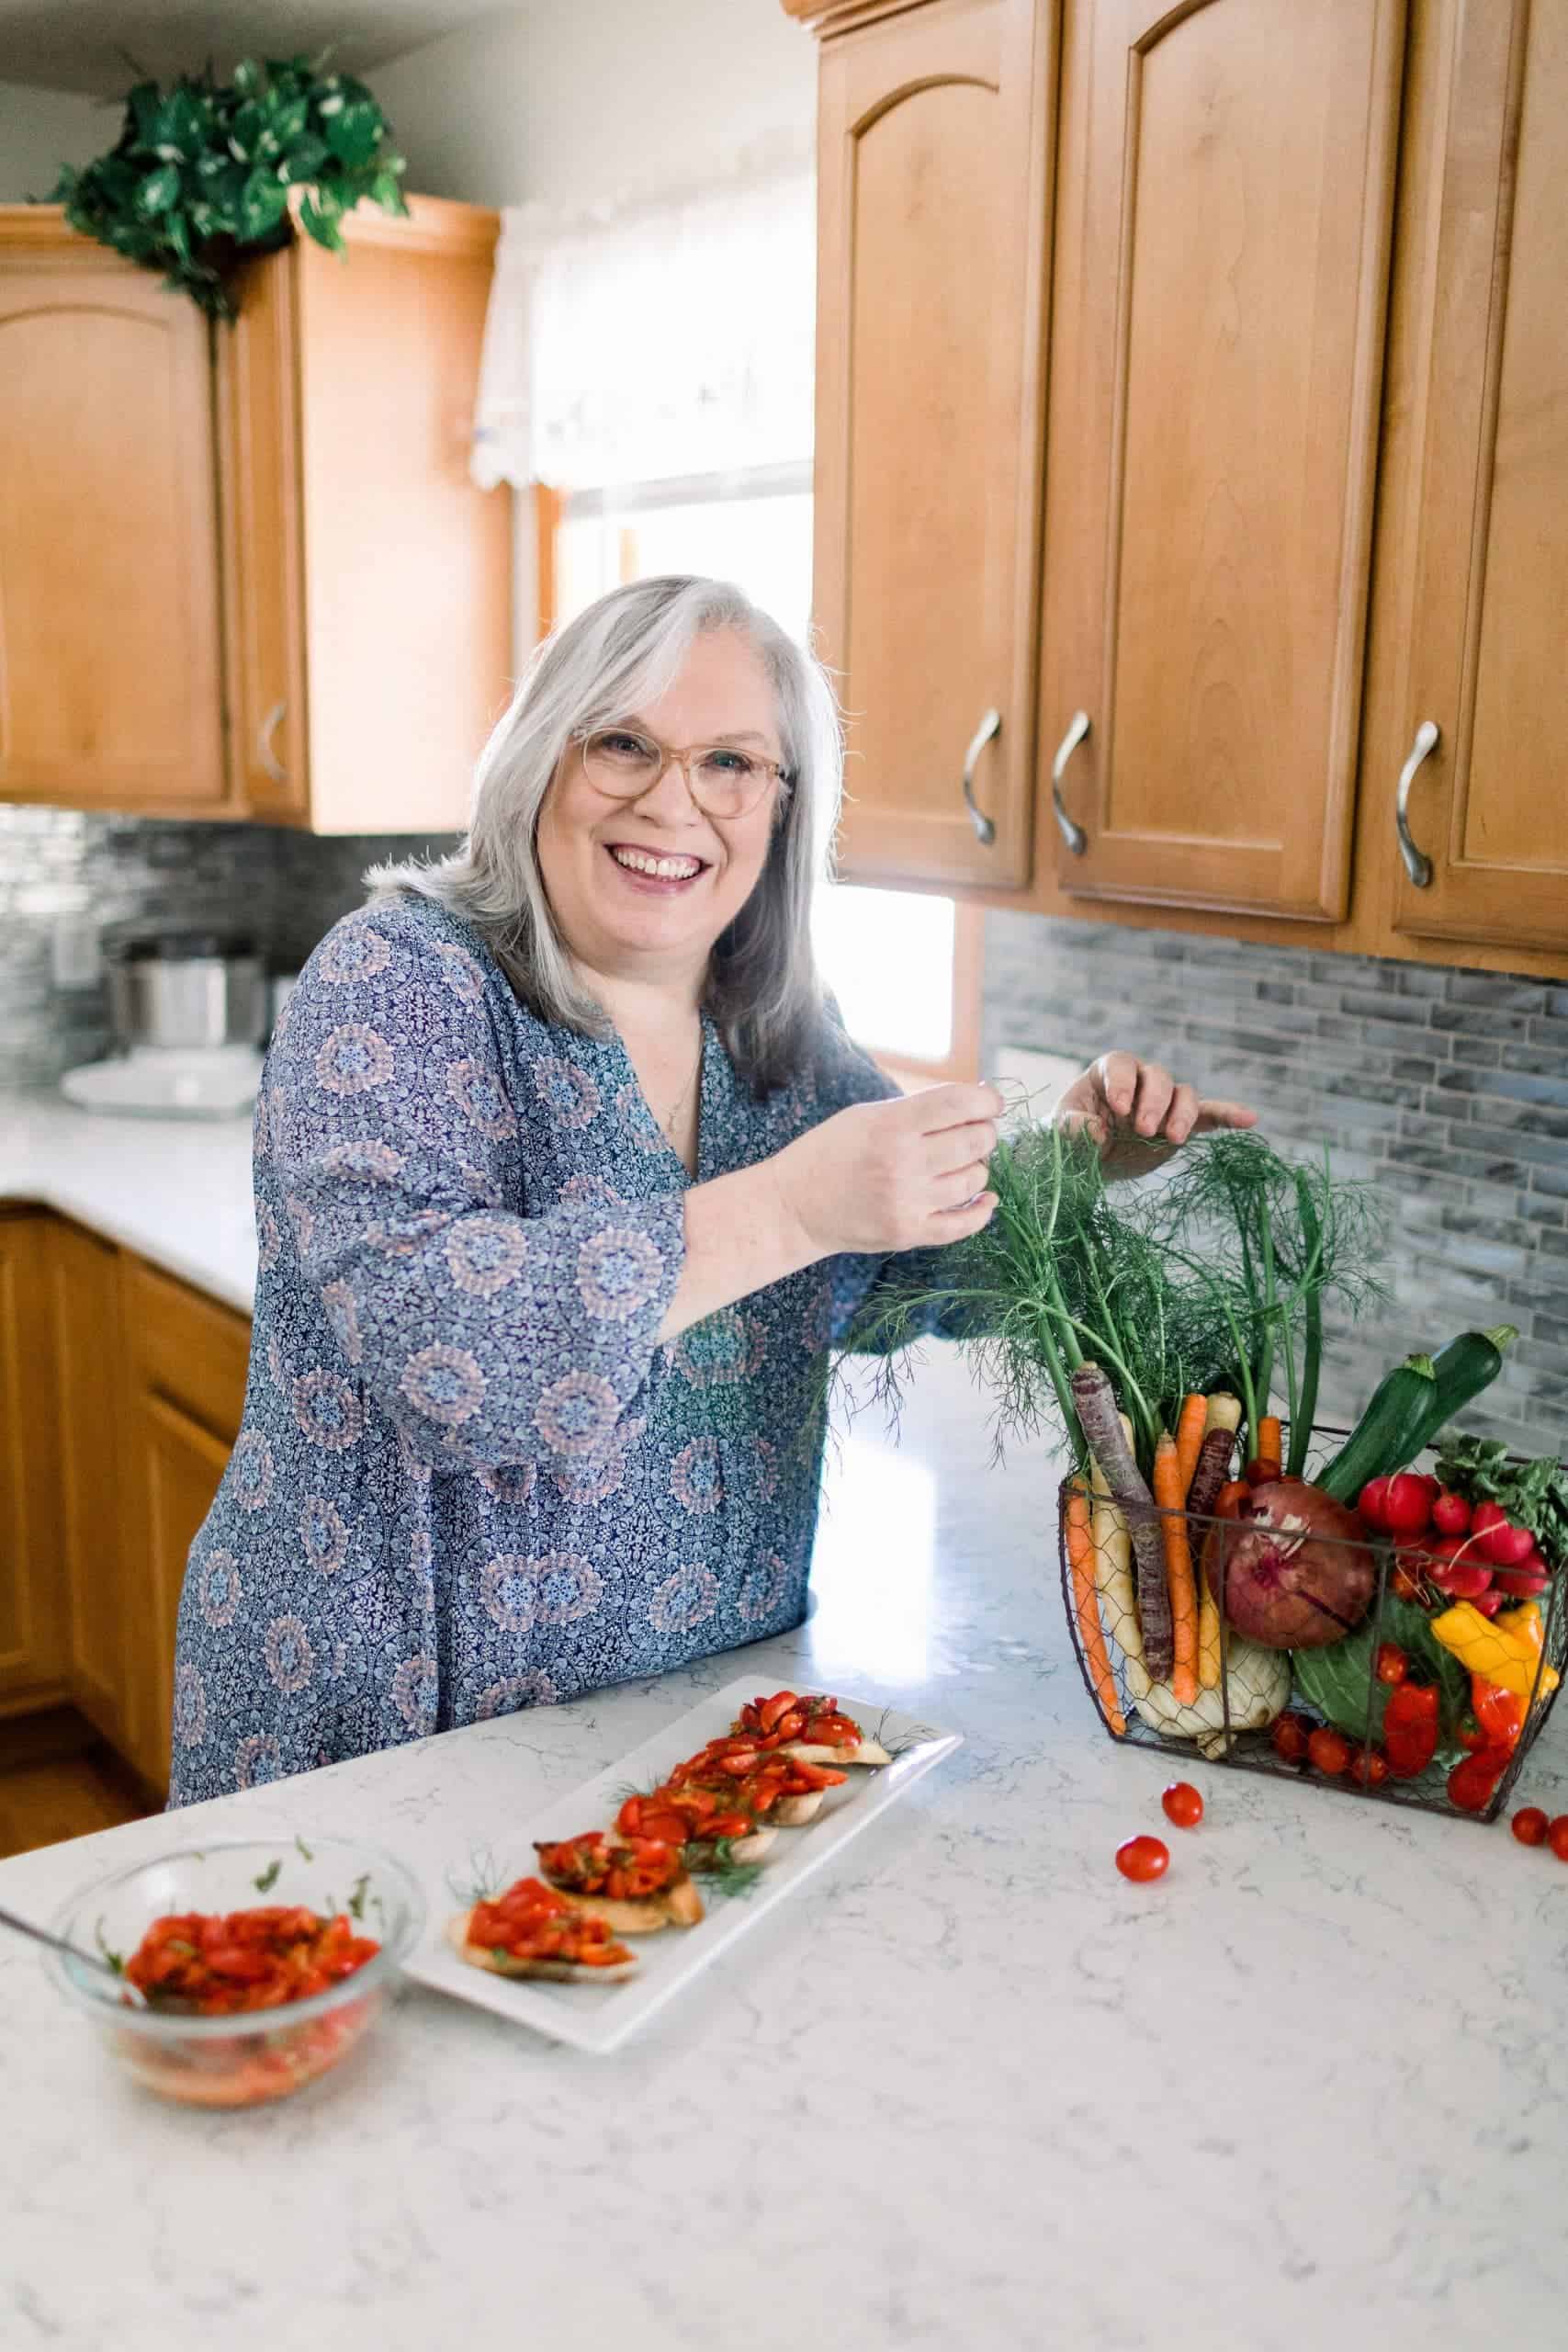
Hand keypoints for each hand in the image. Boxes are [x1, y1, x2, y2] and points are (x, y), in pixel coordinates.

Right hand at [777, 1082, 1002, 1257]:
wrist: (794, 1205)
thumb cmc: (832, 1151)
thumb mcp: (868, 1115)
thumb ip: (920, 1108)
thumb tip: (977, 1100)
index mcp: (892, 1125)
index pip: (960, 1103)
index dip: (988, 1099)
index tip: (992, 1102)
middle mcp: (903, 1163)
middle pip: (976, 1141)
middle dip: (985, 1132)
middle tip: (976, 1132)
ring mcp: (907, 1202)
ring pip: (975, 1180)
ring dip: (978, 1168)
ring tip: (962, 1163)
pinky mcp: (909, 1233)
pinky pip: (964, 1224)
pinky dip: (982, 1210)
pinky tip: (984, 1198)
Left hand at [1054, 1052, 1255, 1178]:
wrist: (1085, 1159)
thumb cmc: (1069, 1137)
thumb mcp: (1060, 1130)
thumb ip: (1072, 1127)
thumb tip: (1096, 1132)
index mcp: (1109, 1072)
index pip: (1122, 1065)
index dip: (1123, 1083)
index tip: (1119, 1108)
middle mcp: (1142, 1081)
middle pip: (1158, 1079)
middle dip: (1154, 1102)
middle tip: (1144, 1130)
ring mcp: (1164, 1103)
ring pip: (1184, 1095)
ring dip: (1182, 1114)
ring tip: (1172, 1138)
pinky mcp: (1181, 1125)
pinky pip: (1209, 1115)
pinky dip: (1228, 1116)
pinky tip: (1249, 1120)